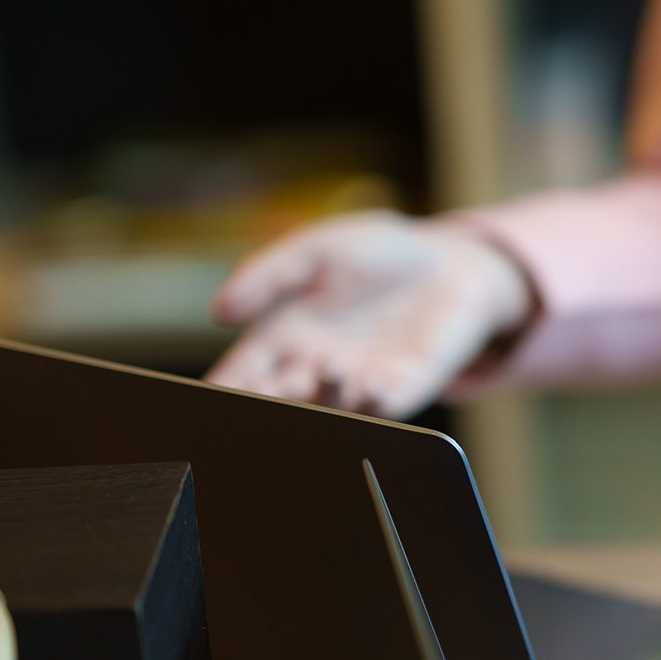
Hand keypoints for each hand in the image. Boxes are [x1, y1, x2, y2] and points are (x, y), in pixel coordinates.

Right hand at [208, 211, 534, 417]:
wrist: (452, 262)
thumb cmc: (380, 253)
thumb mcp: (316, 250)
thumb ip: (269, 276)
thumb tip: (219, 312)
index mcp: (285, 337)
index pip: (243, 372)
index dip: (223, 387)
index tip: (208, 395)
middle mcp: (316, 370)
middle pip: (277, 400)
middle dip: (261, 405)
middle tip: (248, 402)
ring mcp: (359, 385)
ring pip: (326, 410)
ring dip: (313, 404)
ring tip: (302, 383)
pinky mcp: (404, 391)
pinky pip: (382, 407)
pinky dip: (370, 402)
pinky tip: (361, 387)